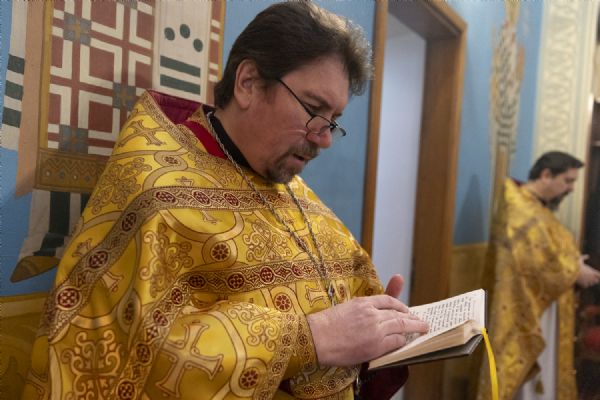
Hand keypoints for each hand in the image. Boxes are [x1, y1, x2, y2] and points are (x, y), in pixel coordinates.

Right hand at [306, 275, 428, 366]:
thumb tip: (368, 313)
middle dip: (411, 316)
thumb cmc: (324, 326)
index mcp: (362, 302)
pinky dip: (403, 341)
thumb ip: (359, 309)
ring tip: (423, 328)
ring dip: (414, 327)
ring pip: (401, 325)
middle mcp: (371, 312)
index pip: (387, 299)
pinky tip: (406, 341)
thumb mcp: (343, 309)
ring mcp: (375, 328)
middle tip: (420, 319)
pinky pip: (396, 341)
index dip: (399, 304)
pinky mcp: (376, 344)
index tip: (405, 308)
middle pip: (398, 312)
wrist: (316, 338)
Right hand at [576, 255, 599, 288]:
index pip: (599, 275)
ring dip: (589, 282)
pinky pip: (586, 286)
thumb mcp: (580, 259)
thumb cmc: (575, 264)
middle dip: (594, 279)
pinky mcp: (583, 284)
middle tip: (590, 277)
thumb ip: (584, 257)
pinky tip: (582, 282)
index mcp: (593, 271)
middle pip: (596, 280)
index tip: (595, 273)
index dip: (597, 274)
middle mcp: (592, 277)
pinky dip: (584, 284)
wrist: (571, 271)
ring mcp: (588, 281)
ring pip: (591, 284)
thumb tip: (587, 255)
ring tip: (586, 280)